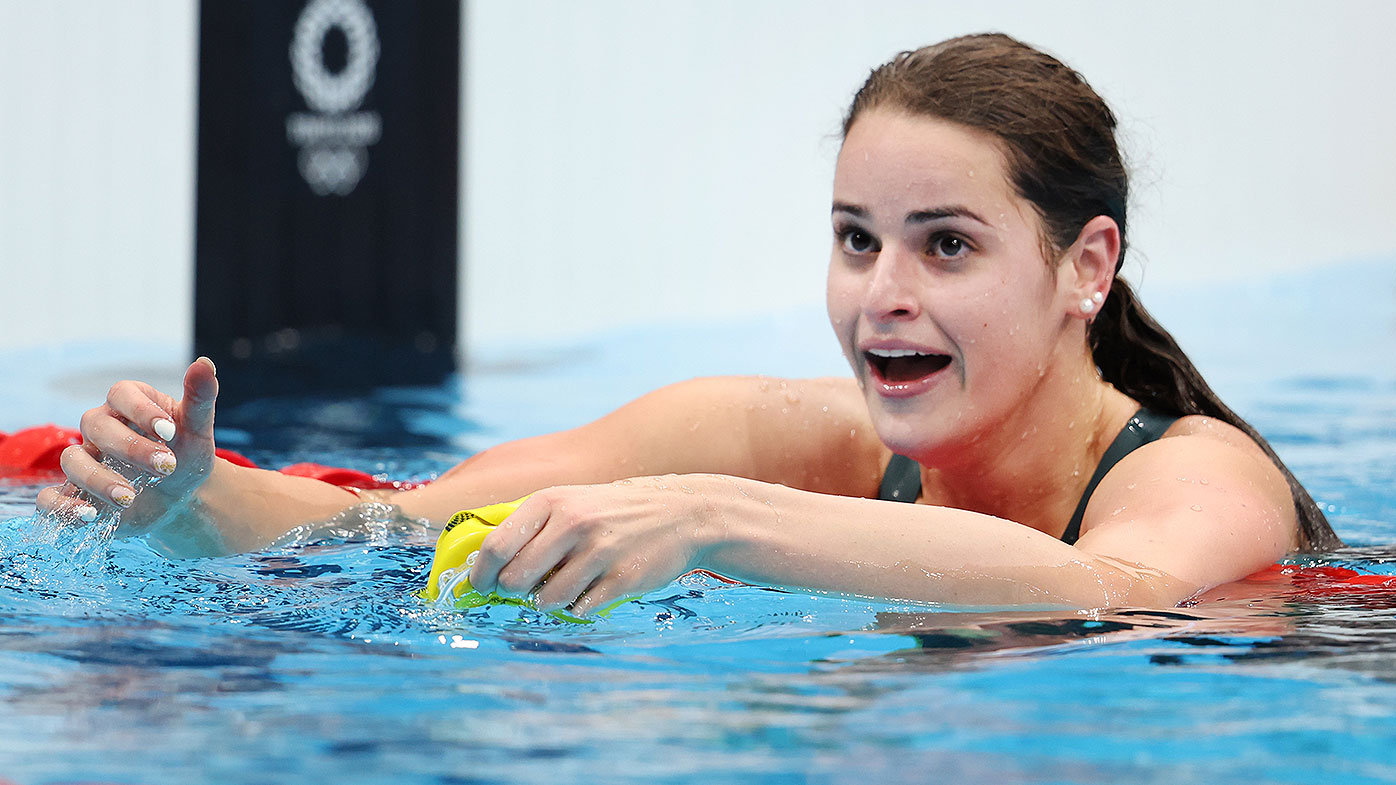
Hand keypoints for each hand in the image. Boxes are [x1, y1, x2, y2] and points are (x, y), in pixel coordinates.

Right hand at [37, 357, 219, 527]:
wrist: (183, 497)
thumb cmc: (187, 455)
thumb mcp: (198, 428)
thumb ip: (200, 397)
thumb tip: (205, 364)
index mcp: (128, 405)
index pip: (121, 393)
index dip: (141, 410)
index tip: (169, 432)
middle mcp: (101, 429)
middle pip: (95, 425)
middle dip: (129, 447)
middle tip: (166, 466)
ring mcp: (86, 461)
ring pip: (72, 460)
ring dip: (98, 479)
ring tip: (130, 497)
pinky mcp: (77, 495)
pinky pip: (50, 498)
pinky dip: (62, 507)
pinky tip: (90, 515)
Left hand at [465, 476, 712, 616]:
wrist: (681, 514)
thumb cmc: (614, 512)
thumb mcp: (571, 501)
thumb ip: (530, 526)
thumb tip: (483, 563)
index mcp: (552, 501)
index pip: (495, 546)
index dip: (480, 575)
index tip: (481, 587)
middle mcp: (573, 523)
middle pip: (515, 579)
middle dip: (513, 592)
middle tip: (525, 590)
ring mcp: (599, 552)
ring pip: (545, 600)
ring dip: (549, 601)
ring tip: (567, 586)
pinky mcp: (621, 579)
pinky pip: (579, 610)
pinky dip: (579, 607)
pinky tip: (593, 589)